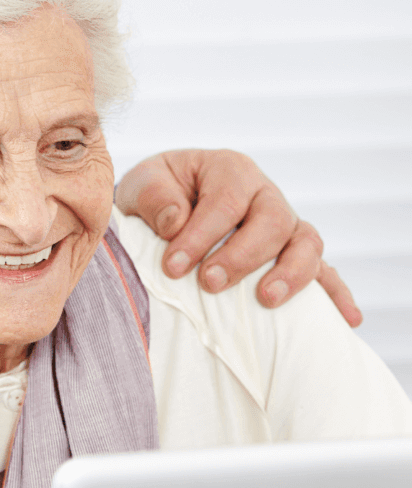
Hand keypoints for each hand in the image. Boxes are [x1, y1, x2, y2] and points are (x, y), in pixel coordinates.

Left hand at [115, 149, 361, 326]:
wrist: (163, 205)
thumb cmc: (155, 194)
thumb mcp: (142, 183)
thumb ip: (154, 196)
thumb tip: (175, 221)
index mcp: (229, 170)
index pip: (226, 201)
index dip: (202, 235)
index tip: (174, 266)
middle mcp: (264, 194)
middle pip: (272, 221)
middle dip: (242, 256)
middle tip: (210, 283)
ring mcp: (284, 223)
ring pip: (306, 242)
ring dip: (290, 273)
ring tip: (266, 300)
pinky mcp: (292, 253)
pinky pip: (323, 270)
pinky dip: (336, 292)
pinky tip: (345, 318)